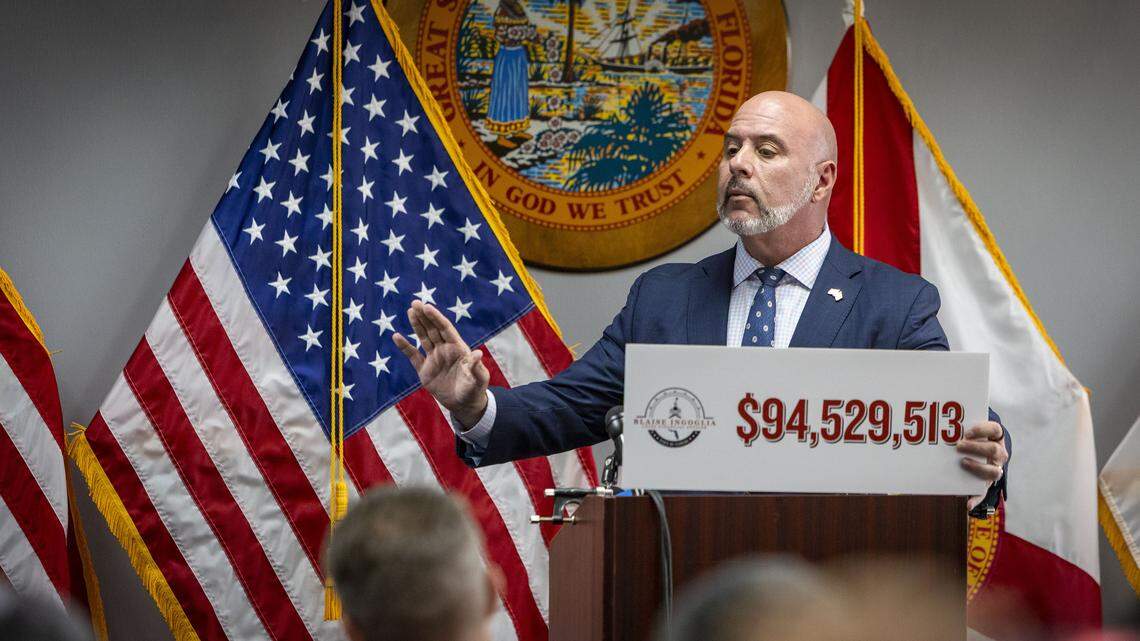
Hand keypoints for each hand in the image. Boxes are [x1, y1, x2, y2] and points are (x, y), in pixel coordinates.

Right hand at [392, 300, 489, 426]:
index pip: (445, 329)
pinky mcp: (424, 370)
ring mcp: (434, 358)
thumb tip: (478, 353)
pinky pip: (413, 355)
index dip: (436, 317)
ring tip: (410, 310)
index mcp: (457, 348)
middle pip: (433, 329)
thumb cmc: (474, 390)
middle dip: (425, 316)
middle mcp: (445, 350)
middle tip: (414, 302)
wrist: (464, 404)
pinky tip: (396, 336)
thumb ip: (476, 367)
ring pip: (424, 337)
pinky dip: (405, 346)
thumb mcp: (479, 379)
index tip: (427, 307)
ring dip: (417, 325)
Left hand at [956, 421, 1007, 509]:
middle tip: (959, 446)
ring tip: (963, 463)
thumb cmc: (971, 438)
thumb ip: (960, 429)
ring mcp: (995, 469)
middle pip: (994, 450)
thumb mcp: (969, 431)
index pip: (995, 429)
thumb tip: (937, 426)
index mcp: (996, 437)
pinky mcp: (986, 483)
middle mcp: (999, 454)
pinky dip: (976, 499)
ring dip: (978, 468)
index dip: (982, 430)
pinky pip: (983, 493)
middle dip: (976, 448)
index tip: (967, 432)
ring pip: (994, 471)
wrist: (980, 451)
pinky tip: (967, 505)